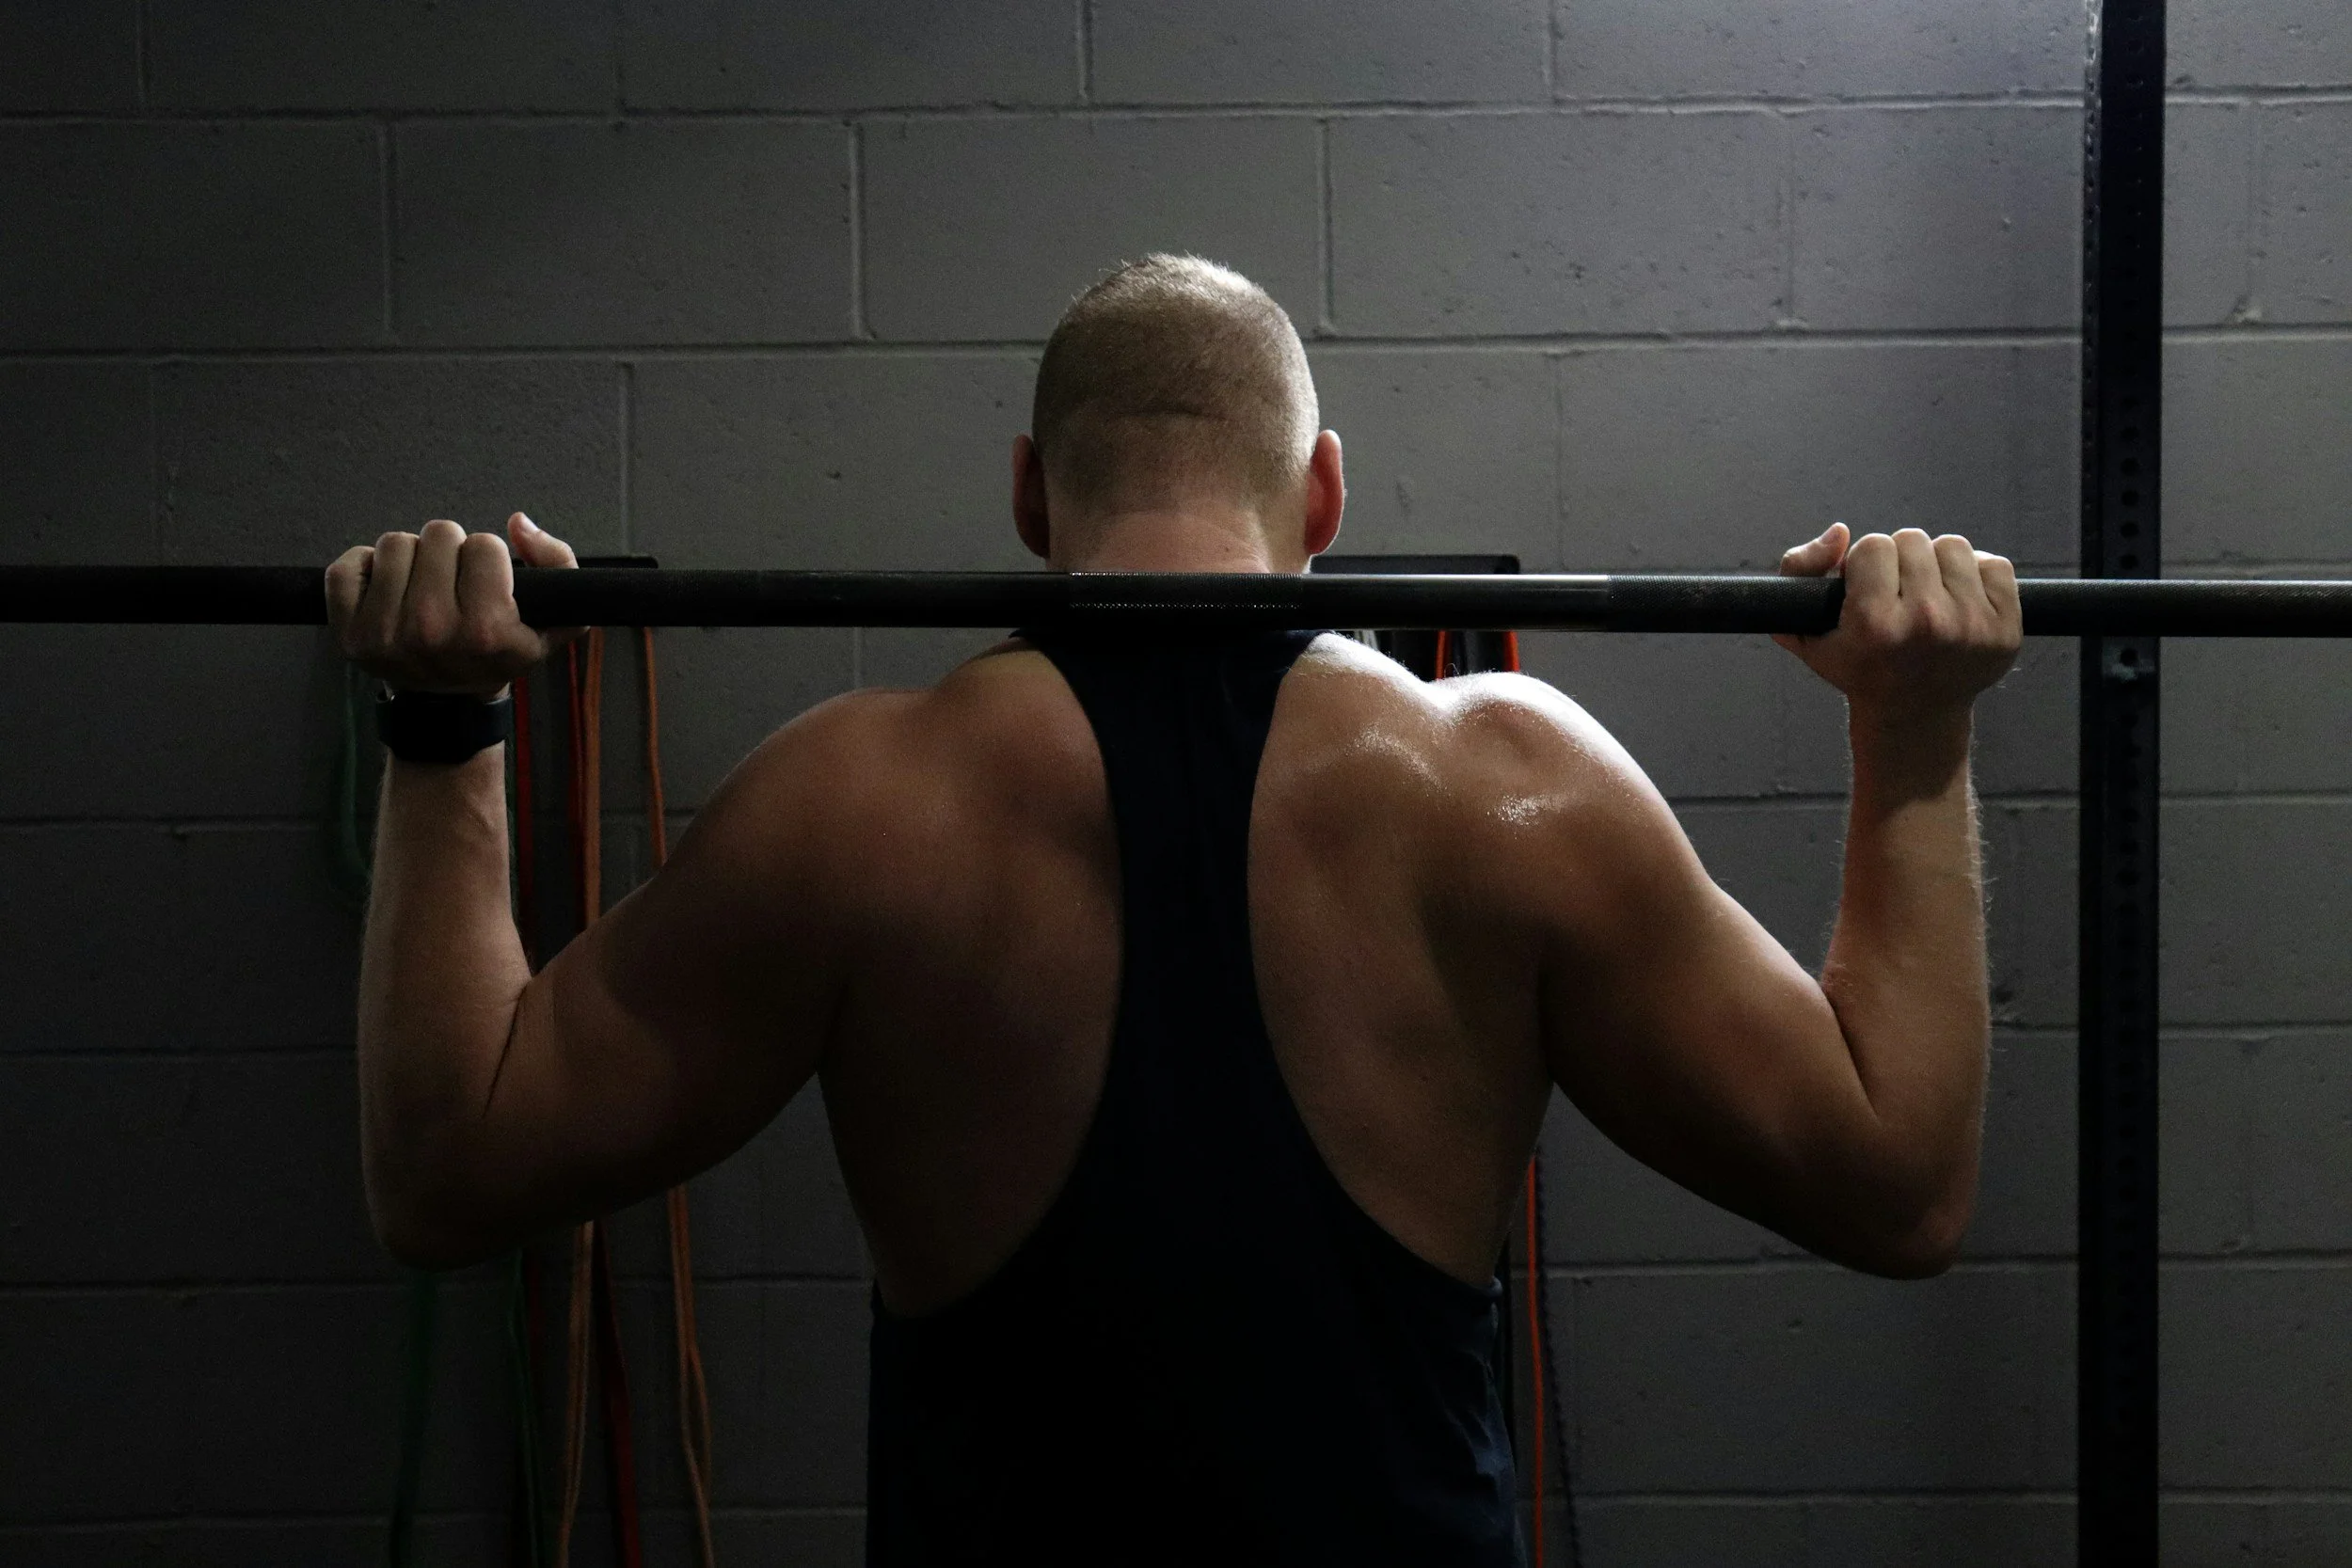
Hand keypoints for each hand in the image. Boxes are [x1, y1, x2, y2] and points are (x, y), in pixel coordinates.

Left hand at [325, 513, 582, 696]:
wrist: (449, 702)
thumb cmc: (499, 652)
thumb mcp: (555, 619)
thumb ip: (558, 563)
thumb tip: (518, 523)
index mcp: (487, 631)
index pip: (485, 545)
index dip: (489, 559)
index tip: (487, 585)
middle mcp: (434, 633)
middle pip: (439, 535)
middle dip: (449, 553)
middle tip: (452, 584)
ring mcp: (386, 635)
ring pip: (394, 543)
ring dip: (410, 559)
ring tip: (420, 588)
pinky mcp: (349, 633)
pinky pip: (346, 567)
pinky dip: (364, 569)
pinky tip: (386, 592)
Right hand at [1774, 524, 2021, 725]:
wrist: (1914, 715)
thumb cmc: (1858, 666)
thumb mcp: (1805, 629)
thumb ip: (1799, 569)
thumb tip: (1840, 532)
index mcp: (1875, 625)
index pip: (1873, 544)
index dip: (1865, 563)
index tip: (1867, 589)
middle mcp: (1926, 623)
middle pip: (1913, 539)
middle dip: (1901, 562)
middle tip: (1898, 594)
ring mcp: (1971, 626)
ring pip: (1954, 546)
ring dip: (1939, 564)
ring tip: (1928, 595)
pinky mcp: (2006, 629)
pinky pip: (1996, 564)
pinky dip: (1977, 575)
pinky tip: (1959, 600)